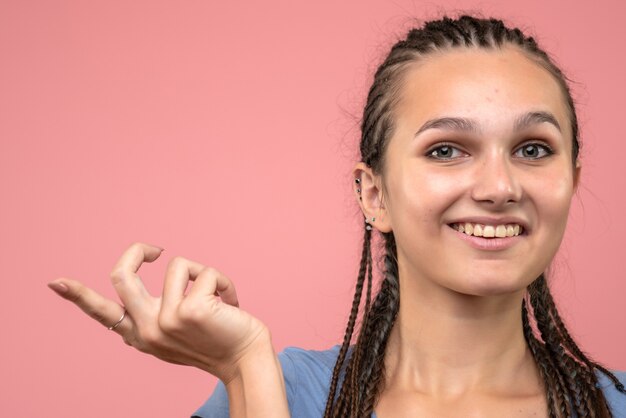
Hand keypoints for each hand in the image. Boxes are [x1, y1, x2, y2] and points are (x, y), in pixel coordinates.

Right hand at [48, 242, 270, 383]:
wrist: (246, 360)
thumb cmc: (217, 339)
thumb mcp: (179, 330)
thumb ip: (160, 311)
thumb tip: (166, 275)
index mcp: (141, 334)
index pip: (102, 313)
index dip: (77, 296)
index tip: (55, 282)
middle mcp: (146, 330)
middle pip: (121, 275)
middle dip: (136, 251)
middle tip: (155, 249)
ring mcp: (165, 321)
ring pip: (178, 266)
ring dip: (204, 275)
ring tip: (219, 299)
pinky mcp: (189, 311)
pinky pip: (206, 272)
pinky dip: (224, 282)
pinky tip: (231, 305)